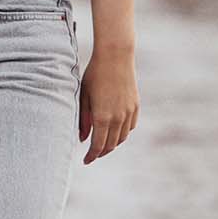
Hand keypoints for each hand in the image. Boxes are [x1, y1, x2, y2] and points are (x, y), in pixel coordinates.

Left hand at [79, 44, 137, 163]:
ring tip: (102, 145)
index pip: (98, 145)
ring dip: (113, 144)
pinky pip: (130, 126)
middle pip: (111, 144)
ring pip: (122, 137)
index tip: (85, 161)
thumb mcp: (83, 96)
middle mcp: (118, 117)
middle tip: (92, 155)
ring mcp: (129, 112)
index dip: (92, 156)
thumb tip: (82, 139)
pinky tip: (115, 131)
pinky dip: (122, 133)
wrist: (115, 57)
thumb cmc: (94, 74)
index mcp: (103, 117)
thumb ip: (83, 119)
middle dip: (101, 152)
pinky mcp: (135, 105)